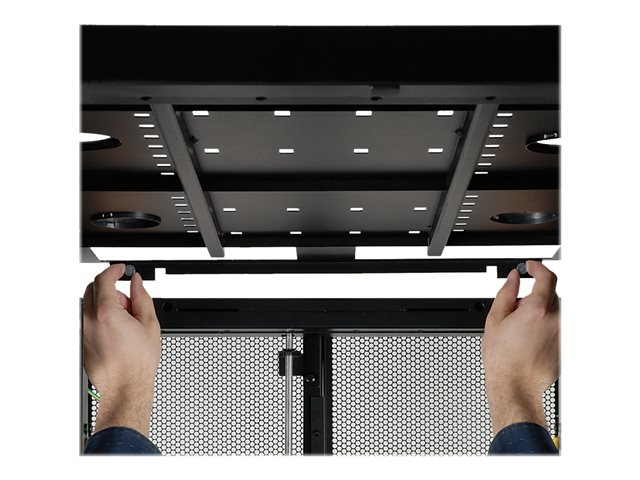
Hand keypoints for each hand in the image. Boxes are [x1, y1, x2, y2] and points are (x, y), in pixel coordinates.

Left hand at [83, 264, 160, 436]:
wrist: (125, 388)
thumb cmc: (138, 362)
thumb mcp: (149, 324)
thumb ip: (142, 297)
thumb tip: (137, 283)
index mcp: (106, 313)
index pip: (104, 279)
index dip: (114, 270)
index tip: (122, 269)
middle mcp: (89, 321)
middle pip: (93, 289)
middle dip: (111, 287)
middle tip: (128, 299)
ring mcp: (83, 332)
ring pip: (89, 304)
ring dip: (106, 303)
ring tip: (125, 320)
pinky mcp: (82, 342)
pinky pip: (88, 319)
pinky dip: (101, 316)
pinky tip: (118, 331)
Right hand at [482, 260, 559, 434]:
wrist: (515, 386)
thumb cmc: (503, 359)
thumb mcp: (495, 320)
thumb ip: (506, 293)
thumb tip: (513, 278)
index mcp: (537, 310)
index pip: (547, 277)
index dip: (538, 268)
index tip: (530, 267)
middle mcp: (555, 319)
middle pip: (551, 295)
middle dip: (534, 295)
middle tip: (516, 309)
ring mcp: (562, 333)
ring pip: (554, 311)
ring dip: (540, 312)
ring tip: (521, 330)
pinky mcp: (564, 345)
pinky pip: (557, 327)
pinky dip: (545, 327)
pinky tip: (528, 340)